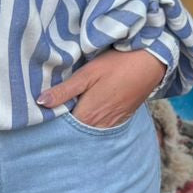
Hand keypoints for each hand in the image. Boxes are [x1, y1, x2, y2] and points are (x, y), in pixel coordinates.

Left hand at [37, 48, 164, 128]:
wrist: (151, 62)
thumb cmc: (117, 65)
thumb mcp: (87, 74)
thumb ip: (64, 91)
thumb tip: (41, 103)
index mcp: (88, 115)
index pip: (63, 127)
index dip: (52, 120)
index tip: (42, 113)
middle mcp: (100, 125)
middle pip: (75, 130)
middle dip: (64, 123)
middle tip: (53, 111)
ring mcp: (113, 123)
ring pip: (89, 129)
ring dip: (78, 123)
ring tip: (68, 109)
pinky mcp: (121, 118)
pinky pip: (101, 126)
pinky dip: (92, 122)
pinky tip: (87, 109)